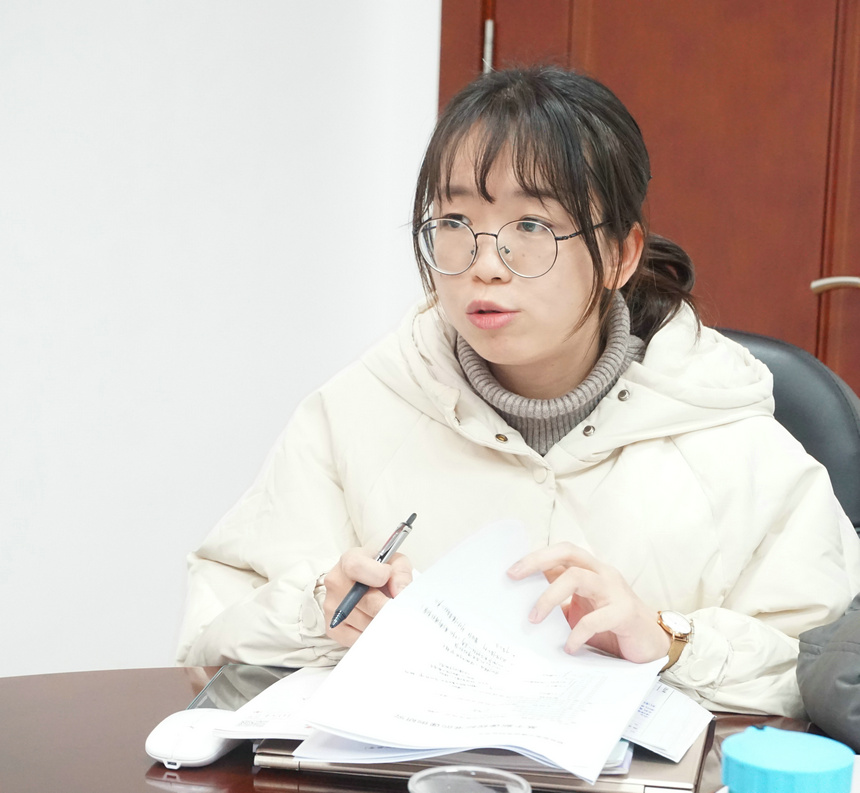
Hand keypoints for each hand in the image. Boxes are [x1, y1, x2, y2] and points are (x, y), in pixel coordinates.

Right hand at [323, 548, 412, 646]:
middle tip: (402, 611)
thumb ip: (400, 573)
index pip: (356, 567)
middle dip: (388, 608)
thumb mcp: (395, 562)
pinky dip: (371, 635)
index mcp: (349, 560)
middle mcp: (335, 582)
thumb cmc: (380, 571)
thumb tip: (399, 593)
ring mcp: (331, 606)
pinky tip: (376, 624)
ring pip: (365, 623)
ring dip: (382, 622)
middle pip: (366, 602)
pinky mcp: (333, 628)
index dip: (377, 575)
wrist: (364, 582)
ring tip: (389, 615)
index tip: (389, 578)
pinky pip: (357, 639)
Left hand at [507, 542, 670, 662]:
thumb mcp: (580, 611)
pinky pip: (597, 618)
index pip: (561, 552)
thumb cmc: (612, 627)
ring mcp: (615, 590)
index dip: (535, 557)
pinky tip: (568, 647)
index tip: (510, 571)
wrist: (652, 644)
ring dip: (550, 596)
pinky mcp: (626, 613)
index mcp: (591, 571)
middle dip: (537, 561)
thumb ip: (560, 603)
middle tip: (513, 576)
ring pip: (577, 578)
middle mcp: (603, 574)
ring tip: (533, 619)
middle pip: (568, 553)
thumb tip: (520, 606)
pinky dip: (578, 632)